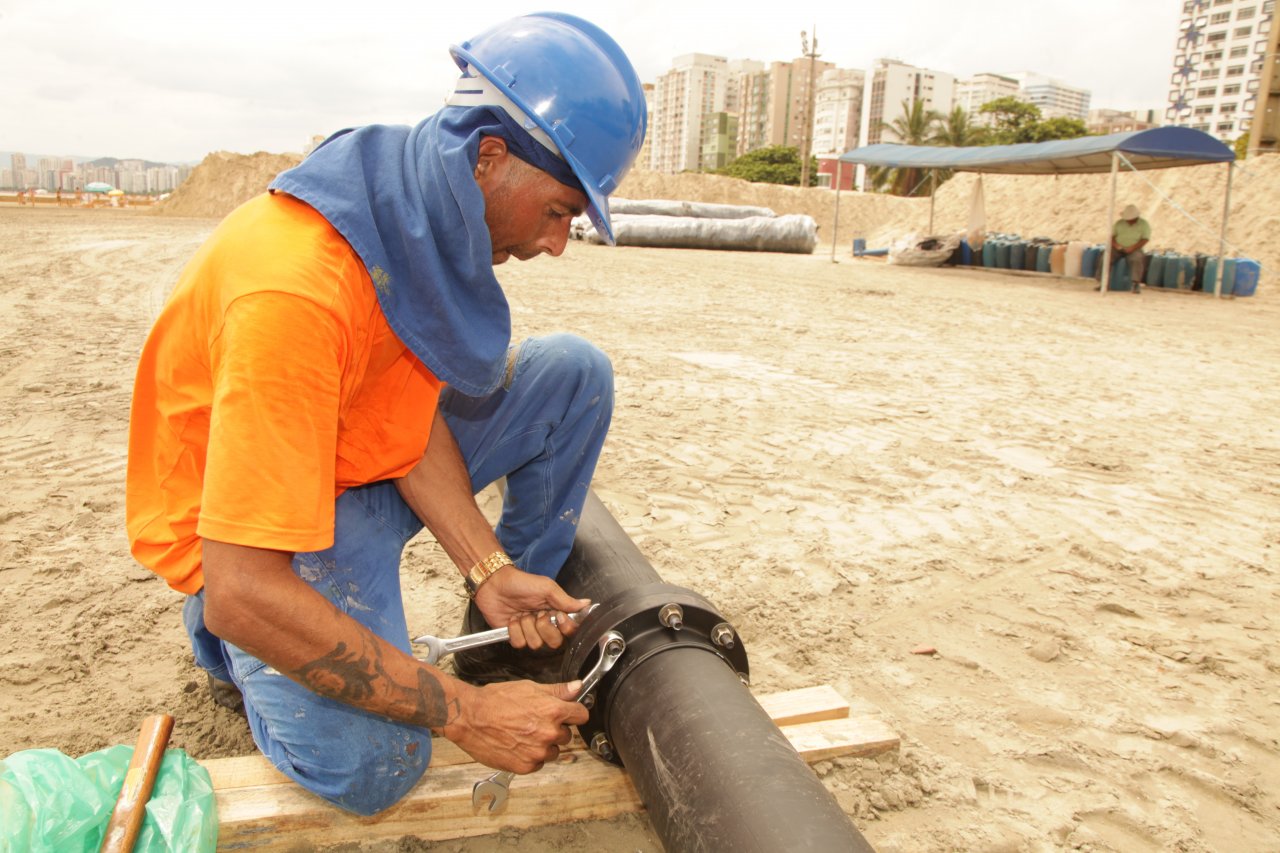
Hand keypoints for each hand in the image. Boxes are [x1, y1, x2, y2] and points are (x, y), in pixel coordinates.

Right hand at [443, 679, 588, 772]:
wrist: (470, 717)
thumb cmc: (495, 700)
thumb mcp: (529, 688)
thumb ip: (556, 691)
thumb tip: (576, 687)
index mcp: (553, 711)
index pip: (581, 715)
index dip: (574, 713)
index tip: (569, 714)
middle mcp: (548, 733)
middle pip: (567, 735)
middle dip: (555, 729)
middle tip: (535, 722)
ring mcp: (538, 752)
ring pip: (553, 751)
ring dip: (544, 745)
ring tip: (524, 734)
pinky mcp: (525, 766)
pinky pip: (538, 763)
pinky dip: (531, 756)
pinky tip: (517, 745)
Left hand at [474, 565, 590, 650]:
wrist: (495, 584)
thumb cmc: (521, 582)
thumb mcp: (546, 587)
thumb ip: (566, 600)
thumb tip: (586, 604)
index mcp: (555, 612)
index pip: (570, 630)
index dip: (565, 627)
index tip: (557, 615)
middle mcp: (544, 624)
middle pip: (554, 642)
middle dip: (544, 627)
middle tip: (536, 613)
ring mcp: (529, 631)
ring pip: (535, 644)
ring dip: (527, 626)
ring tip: (521, 613)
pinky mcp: (514, 636)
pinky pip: (519, 643)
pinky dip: (514, 630)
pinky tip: (512, 619)